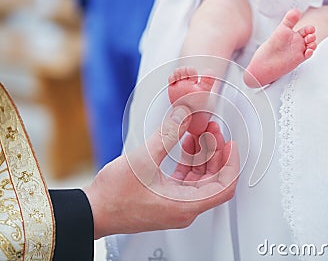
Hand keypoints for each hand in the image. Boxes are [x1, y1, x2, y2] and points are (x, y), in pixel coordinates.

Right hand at [83, 106, 239, 238]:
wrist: (94, 211)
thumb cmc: (114, 197)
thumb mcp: (144, 159)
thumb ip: (167, 135)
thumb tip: (183, 117)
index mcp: (185, 204)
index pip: (224, 186)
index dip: (231, 163)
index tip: (231, 144)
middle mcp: (184, 208)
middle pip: (214, 179)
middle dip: (216, 151)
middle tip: (212, 130)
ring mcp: (176, 205)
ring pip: (200, 178)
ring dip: (202, 154)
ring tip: (198, 132)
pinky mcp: (167, 199)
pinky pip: (187, 180)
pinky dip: (189, 161)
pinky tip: (184, 144)